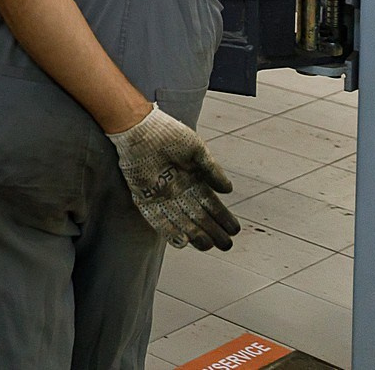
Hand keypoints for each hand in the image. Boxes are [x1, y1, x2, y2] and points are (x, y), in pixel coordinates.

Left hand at [106, 105, 240, 250]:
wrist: (139, 128)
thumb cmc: (168, 134)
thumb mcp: (196, 150)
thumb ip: (212, 170)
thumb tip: (228, 190)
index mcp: (194, 180)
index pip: (211, 204)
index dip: (223, 217)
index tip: (235, 230)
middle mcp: (179, 191)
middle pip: (198, 216)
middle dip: (213, 231)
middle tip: (226, 244)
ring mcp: (162, 196)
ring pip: (181, 221)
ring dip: (195, 234)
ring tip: (208, 245)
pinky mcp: (144, 197)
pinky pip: (157, 219)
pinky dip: (169, 231)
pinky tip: (183, 241)